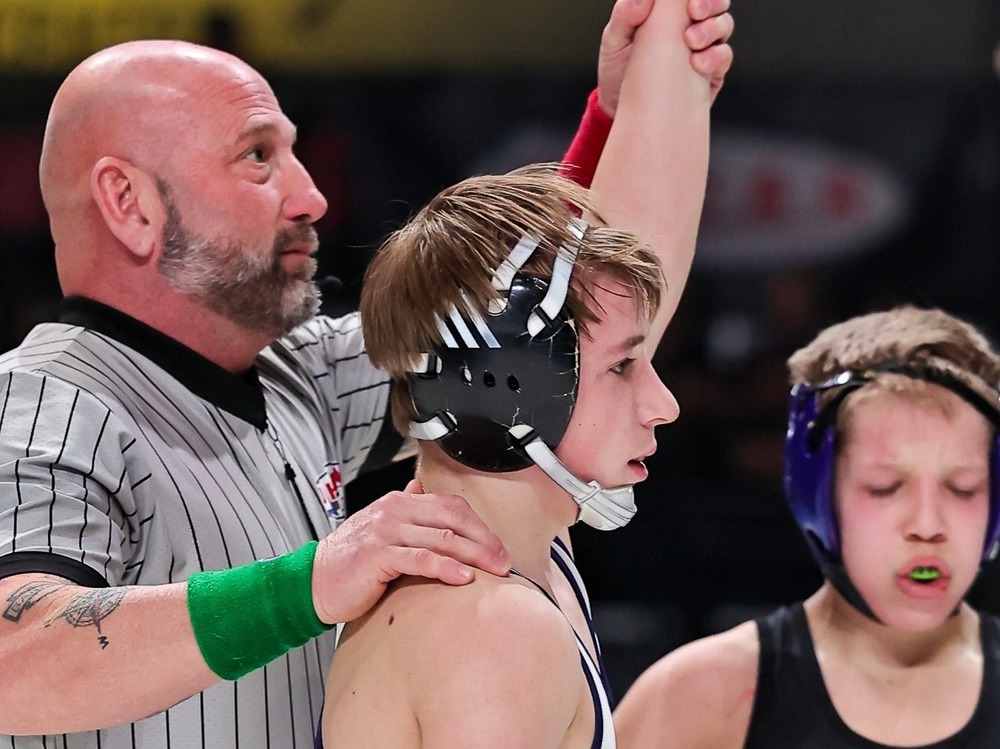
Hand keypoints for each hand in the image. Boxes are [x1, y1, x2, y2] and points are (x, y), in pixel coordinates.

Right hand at [310, 480, 509, 623]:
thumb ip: (403, 508)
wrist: (313, 581)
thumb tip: (422, 489)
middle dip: (483, 539)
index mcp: (399, 502)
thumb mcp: (380, 526)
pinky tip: (464, 577)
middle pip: (452, 518)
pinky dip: (446, 567)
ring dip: (474, 554)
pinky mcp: (378, 556)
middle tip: (504, 559)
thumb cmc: (350, 560)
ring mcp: (386, 532)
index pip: (450, 506)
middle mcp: (394, 511)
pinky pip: (420, 559)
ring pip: (441, 538)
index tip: (497, 545)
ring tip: (495, 569)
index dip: (478, 524)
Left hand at [597, 0, 733, 115]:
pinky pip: (724, 56)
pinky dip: (716, 56)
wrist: (622, 111)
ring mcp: (702, 47)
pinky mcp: (710, 72)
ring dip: (712, 28)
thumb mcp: (614, 42)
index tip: (687, 1)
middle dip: (710, 2)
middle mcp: (688, 25)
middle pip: (715, 2)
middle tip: (695, 12)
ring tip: (692, 42)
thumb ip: (625, 15)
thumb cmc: (617, 73)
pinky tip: (699, 63)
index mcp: (666, 12)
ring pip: (723, 25)